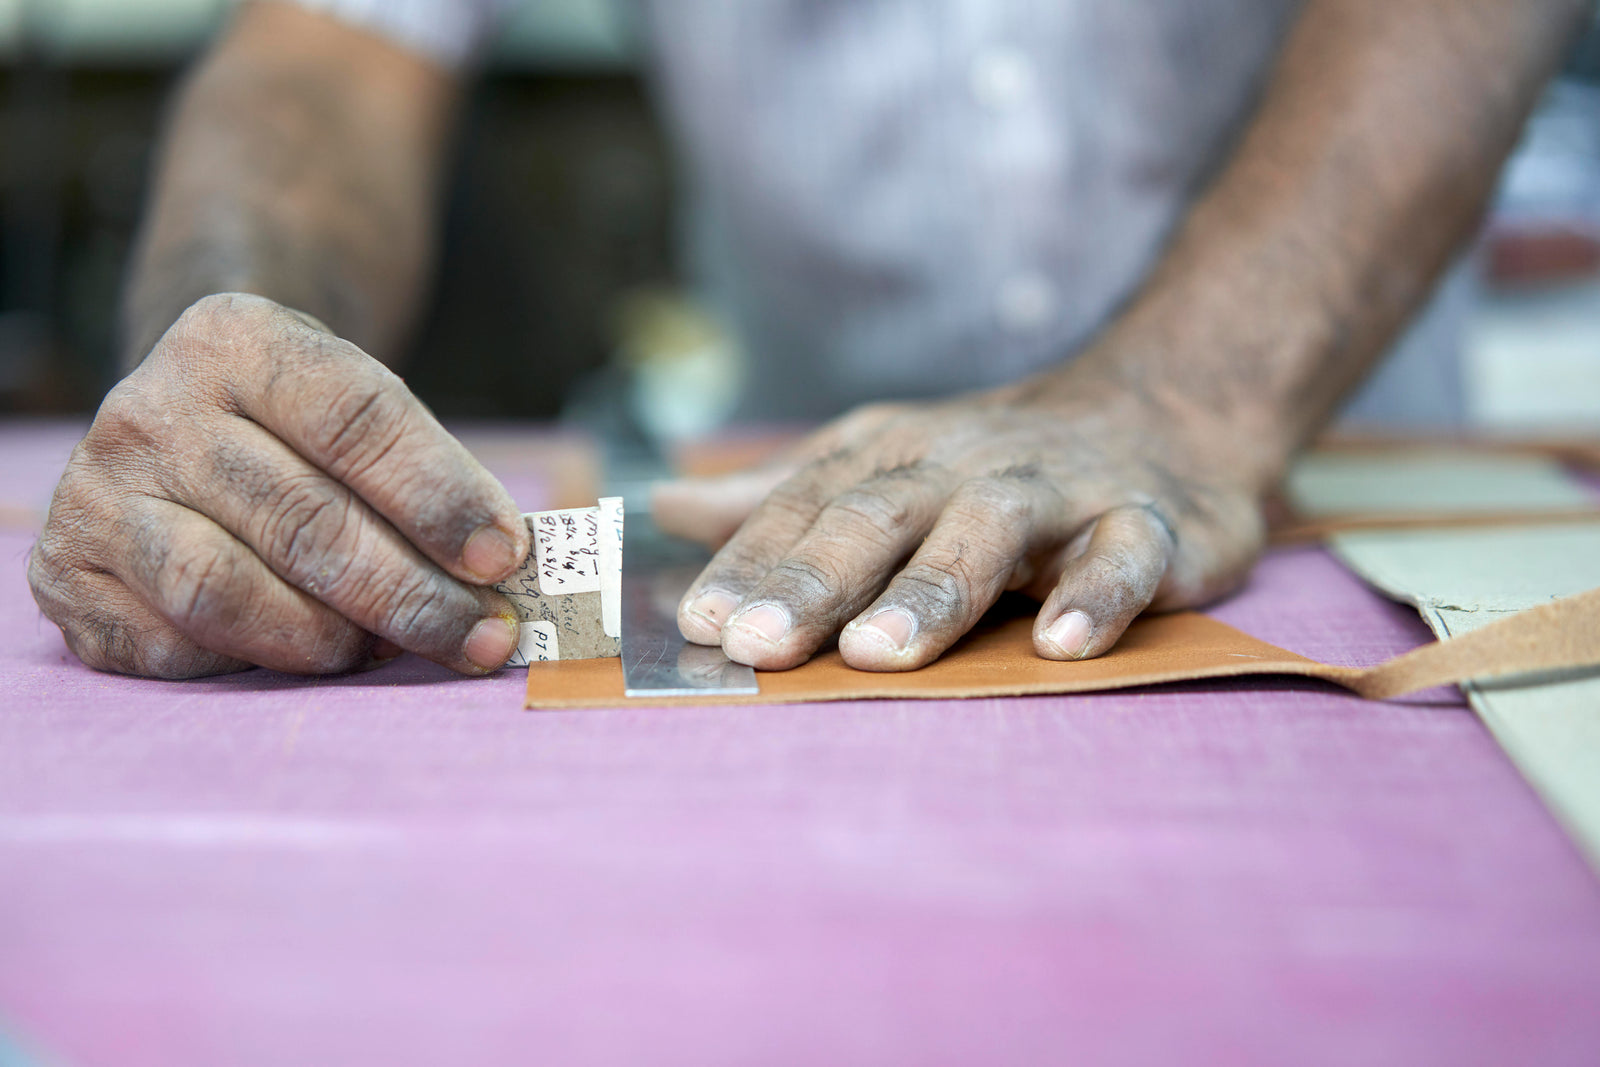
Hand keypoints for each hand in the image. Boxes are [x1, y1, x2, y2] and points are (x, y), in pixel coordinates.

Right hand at [28, 293, 528, 677]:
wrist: (188, 410)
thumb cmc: (303, 423)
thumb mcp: (361, 404)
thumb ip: (424, 475)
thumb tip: (499, 572)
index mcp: (238, 340)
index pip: (356, 418)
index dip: (438, 494)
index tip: (503, 556)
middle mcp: (152, 409)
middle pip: (303, 519)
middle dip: (410, 594)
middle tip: (480, 635)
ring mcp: (97, 491)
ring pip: (226, 591)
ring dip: (330, 639)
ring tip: (388, 649)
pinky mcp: (66, 573)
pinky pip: (172, 645)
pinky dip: (251, 665)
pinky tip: (305, 657)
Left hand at [654, 369, 1267, 671]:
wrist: (1159, 414)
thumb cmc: (991, 461)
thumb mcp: (879, 464)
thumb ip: (778, 495)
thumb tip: (663, 506)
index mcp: (893, 457)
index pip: (808, 505)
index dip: (751, 562)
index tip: (698, 621)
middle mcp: (965, 468)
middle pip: (882, 516)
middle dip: (817, 579)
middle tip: (758, 643)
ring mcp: (1057, 494)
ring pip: (989, 534)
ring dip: (932, 591)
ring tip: (878, 652)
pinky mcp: (1145, 527)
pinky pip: (1122, 559)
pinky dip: (1094, 598)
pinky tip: (1059, 644)